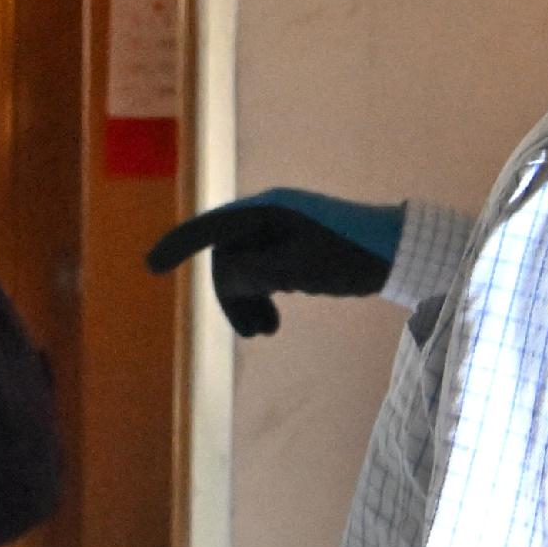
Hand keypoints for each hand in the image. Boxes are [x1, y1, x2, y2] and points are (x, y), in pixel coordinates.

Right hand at [147, 188, 404, 336]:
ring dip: (247, 302)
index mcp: (268, 210)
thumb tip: (226, 278)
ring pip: (242, 269)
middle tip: (257, 335)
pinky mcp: (291, 246)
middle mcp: (268, 215)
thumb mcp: (299, 268)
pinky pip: (261, 271)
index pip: (211, 227)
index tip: (150, 266)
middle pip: (226, 257)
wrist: (397, 252)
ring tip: (267, 332)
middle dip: (232, 298)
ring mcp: (279, 230)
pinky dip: (262, 295)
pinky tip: (275, 319)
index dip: (178, 245)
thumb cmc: (351, 257)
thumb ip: (255, 272)